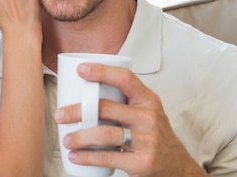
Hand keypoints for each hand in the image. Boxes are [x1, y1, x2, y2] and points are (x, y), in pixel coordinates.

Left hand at [55, 63, 207, 176]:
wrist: (177, 167)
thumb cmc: (153, 135)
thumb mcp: (147, 112)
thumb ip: (124, 101)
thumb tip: (83, 90)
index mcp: (148, 99)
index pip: (125, 78)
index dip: (102, 71)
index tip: (81, 70)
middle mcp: (149, 117)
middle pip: (106, 108)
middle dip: (77, 111)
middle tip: (60, 114)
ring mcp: (147, 140)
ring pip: (105, 133)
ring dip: (79, 137)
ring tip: (66, 139)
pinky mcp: (142, 162)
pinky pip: (108, 157)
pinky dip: (87, 157)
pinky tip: (75, 156)